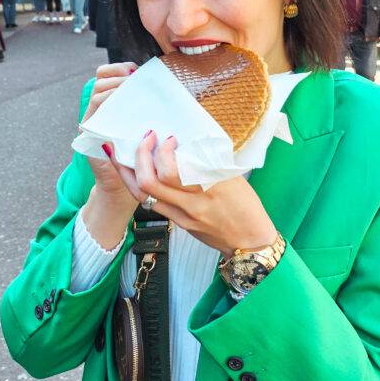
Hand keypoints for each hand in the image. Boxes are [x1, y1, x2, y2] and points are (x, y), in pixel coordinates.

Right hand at [79, 62, 138, 246]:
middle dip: (117, 76)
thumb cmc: (150, 157)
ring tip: (129, 90)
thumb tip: (170, 89)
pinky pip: (94, 116)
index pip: (107, 75)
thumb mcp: (151, 127)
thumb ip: (153, 110)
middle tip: (133, 78)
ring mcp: (92, 124)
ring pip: (97, 95)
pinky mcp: (89, 138)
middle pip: (100, 81)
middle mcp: (100, 112)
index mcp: (114, 106)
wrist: (135, 188)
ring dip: (114, 89)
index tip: (135, 69)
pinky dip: (107, 107)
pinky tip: (122, 107)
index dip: (118, 68)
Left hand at [104, 132, 277, 256]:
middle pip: (151, 181)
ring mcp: (183, 215)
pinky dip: (142, 186)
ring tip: (130, 155)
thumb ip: (208, 163)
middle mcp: (192, 202)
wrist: (249, 241)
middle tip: (147, 139)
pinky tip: (139, 174)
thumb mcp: (232, 178)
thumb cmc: (246, 206)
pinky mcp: (180, 223)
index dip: (163, 150)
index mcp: (209, 185)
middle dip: (141, 155)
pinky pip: (153, 204)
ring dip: (131, 172)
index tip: (169, 139)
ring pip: (145, 194)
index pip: (174, 168)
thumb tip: (186, 145)